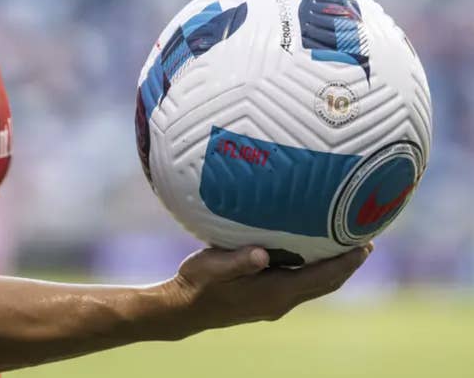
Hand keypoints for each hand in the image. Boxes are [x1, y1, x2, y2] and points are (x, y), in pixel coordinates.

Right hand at [160, 244, 371, 337]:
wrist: (183, 310)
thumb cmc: (197, 283)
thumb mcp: (214, 267)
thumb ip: (239, 261)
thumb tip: (263, 254)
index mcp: (274, 292)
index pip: (322, 277)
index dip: (346, 262)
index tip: (366, 242)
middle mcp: (281, 301)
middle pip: (326, 283)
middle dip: (348, 263)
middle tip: (366, 239)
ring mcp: (274, 304)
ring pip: (316, 286)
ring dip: (335, 268)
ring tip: (348, 246)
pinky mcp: (267, 301)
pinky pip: (303, 286)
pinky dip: (318, 272)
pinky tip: (313, 256)